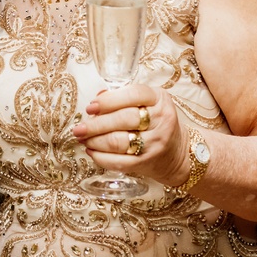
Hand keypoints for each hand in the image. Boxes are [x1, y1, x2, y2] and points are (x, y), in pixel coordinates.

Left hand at [75, 85, 195, 188]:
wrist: (177, 151)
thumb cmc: (157, 121)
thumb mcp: (149, 101)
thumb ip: (124, 96)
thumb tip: (97, 97)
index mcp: (160, 99)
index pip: (134, 94)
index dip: (109, 100)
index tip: (91, 107)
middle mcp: (161, 120)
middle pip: (123, 119)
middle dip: (96, 124)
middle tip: (79, 128)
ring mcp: (155, 143)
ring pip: (118, 142)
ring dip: (95, 141)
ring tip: (82, 138)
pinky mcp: (147, 162)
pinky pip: (119, 161)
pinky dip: (100, 157)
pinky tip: (91, 151)